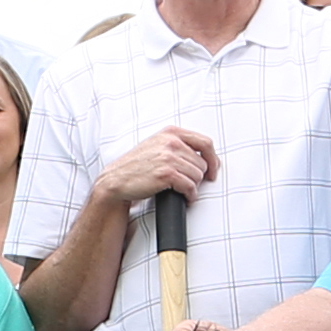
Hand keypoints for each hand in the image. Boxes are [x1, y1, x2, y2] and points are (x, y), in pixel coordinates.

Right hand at [93, 125, 219, 209]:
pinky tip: (185, 197)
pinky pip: (190, 187)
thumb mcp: (157, 146)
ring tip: (184, 190)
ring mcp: (168, 157)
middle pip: (202, 163)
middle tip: (190, 184)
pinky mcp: (166, 174)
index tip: (213, 170)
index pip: (205, 142)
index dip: (213, 159)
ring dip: (193, 187)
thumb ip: (179, 146)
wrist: (116, 180)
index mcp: (171, 133)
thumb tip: (204, 157)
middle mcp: (170, 142)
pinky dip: (190, 195)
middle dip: (198, 177)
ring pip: (197, 176)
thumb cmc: (136, 166)